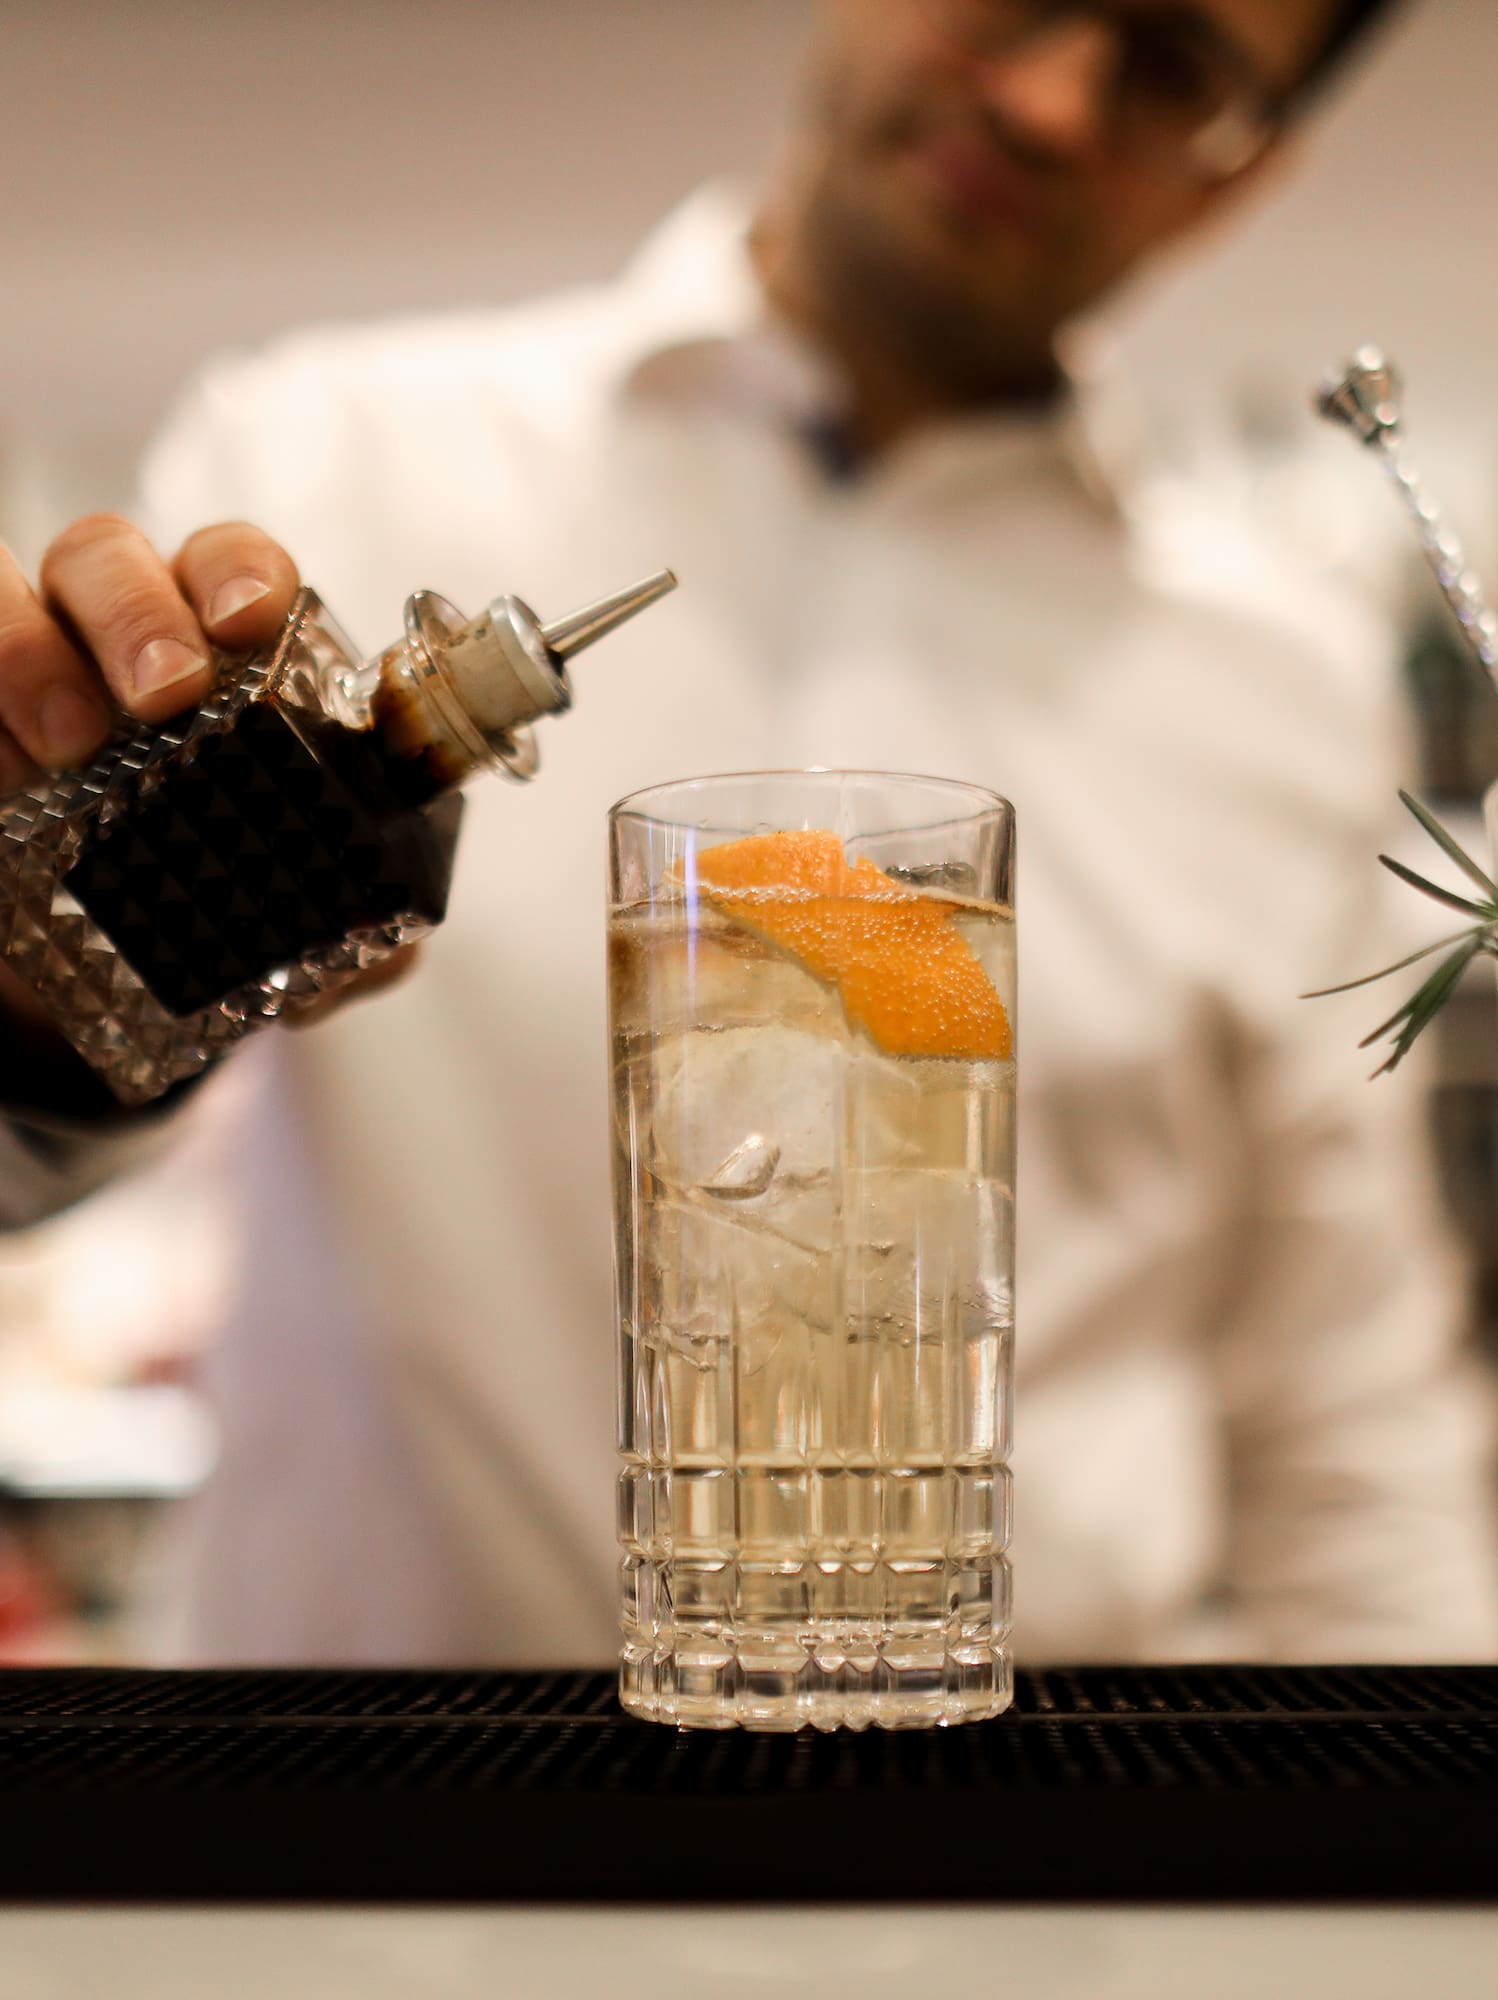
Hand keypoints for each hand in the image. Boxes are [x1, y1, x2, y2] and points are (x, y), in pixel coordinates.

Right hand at [0, 517, 418, 1100]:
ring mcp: (28, 665)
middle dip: (136, 611)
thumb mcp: (296, 920)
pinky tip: (3, 777)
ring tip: (69, 743)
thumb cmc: (216, 894)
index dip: (240, 572)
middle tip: (165, 694)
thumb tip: (389, 946)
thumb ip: (359, 926)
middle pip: (107, 557)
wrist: (98, 959)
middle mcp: (111, 631)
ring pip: (3, 588)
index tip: (252, 620)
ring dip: (30, 648)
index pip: (229, 565)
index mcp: (217, 647)